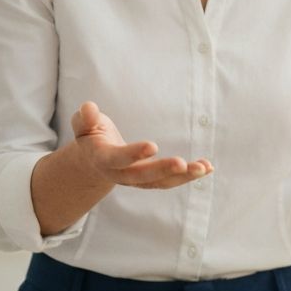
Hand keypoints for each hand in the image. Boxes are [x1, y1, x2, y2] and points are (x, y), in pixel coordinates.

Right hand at [72, 101, 212, 189]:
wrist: (94, 162)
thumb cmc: (91, 136)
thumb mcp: (83, 124)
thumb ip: (84, 117)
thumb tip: (88, 108)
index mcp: (104, 159)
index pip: (118, 159)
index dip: (134, 153)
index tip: (153, 145)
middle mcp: (122, 174)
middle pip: (143, 177)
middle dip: (164, 170)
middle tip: (182, 163)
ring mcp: (138, 180)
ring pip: (162, 183)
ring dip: (184, 177)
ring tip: (204, 167)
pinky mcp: (152, 180)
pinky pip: (171, 180)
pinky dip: (189, 175)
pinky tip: (208, 167)